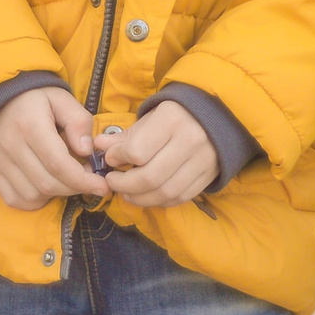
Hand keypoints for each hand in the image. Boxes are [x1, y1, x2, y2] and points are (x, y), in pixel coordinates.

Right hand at [0, 86, 108, 210]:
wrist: (0, 100)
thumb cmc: (36, 99)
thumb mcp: (63, 99)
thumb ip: (78, 122)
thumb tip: (87, 151)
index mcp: (30, 125)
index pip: (58, 164)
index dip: (83, 180)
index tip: (102, 186)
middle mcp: (10, 146)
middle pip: (47, 183)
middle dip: (74, 187)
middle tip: (89, 179)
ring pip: (33, 195)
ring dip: (56, 194)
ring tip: (68, 178)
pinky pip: (15, 199)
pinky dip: (35, 200)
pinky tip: (47, 186)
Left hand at [102, 104, 219, 208]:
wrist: (218, 114)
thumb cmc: (177, 114)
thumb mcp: (150, 117)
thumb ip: (123, 135)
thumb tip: (97, 147)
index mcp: (172, 119)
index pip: (137, 151)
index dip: (117, 159)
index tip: (110, 159)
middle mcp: (190, 141)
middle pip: (149, 178)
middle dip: (123, 185)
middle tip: (113, 182)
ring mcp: (202, 161)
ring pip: (164, 193)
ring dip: (139, 198)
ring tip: (126, 193)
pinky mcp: (208, 176)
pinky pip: (180, 197)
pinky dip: (160, 201)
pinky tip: (148, 195)